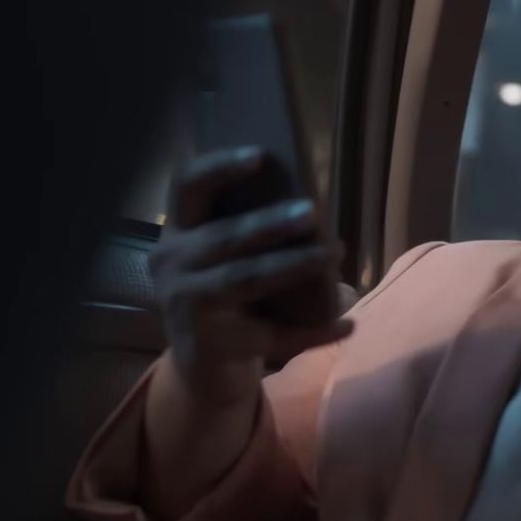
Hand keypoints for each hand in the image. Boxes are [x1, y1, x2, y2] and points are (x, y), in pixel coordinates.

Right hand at [149, 146, 351, 406]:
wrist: (204, 365)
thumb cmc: (226, 293)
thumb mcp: (228, 257)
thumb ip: (252, 229)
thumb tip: (314, 210)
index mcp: (180, 229)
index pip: (187, 186)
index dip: (219, 167)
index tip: (259, 155)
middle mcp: (172, 261)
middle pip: (224, 236)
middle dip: (269, 223)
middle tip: (312, 212)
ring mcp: (185, 303)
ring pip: (246, 278)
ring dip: (295, 265)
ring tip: (334, 253)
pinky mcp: (208, 342)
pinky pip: (270, 335)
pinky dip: (314, 331)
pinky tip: (348, 325)